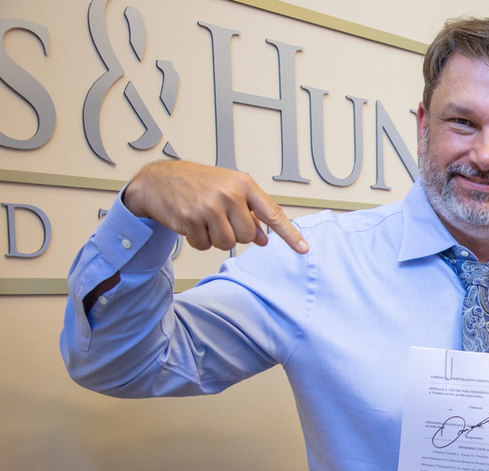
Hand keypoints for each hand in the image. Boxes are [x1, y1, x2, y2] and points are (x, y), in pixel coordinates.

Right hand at [123, 160, 307, 253]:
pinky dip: (199, 241)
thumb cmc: (199, 183)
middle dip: (235, 234)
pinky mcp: (190, 219)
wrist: (160, 179)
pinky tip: (192, 224)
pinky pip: (205, 246)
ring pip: (227, 244)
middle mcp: (228, 194)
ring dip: (216, 239)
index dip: (289, 234)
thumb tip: (265, 239)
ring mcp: (209, 206)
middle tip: (220, 219)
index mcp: (243, 184)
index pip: (273, 213)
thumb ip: (250, 213)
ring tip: (205, 220)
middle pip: (247, 236)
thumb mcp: (229, 191)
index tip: (303, 249)